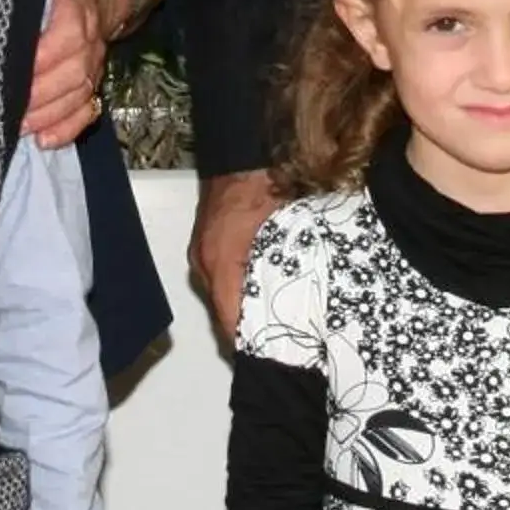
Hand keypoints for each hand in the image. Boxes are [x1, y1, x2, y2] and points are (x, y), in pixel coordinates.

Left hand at [10, 0, 107, 146]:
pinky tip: (44, 141)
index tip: (18, 67)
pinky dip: (68, 129)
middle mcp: (90, 37)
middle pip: (75, 72)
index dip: (46, 55)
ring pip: (81, 95)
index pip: (69, 33)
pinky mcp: (94, 83)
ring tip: (17, 127)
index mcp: (76, 4)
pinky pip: (89, 112)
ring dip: (50, 115)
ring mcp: (94, 64)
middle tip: (8, 108)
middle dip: (42, 94)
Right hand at [192, 168, 285, 345]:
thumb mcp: (285, 227)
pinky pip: (219, 278)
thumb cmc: (262, 184)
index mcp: (221, 261)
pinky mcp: (205, 245)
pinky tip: (260, 292)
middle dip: (247, 330)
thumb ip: (289, 265)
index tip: (270, 357)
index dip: (248, 341)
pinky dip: (236, 290)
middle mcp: (205, 262)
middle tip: (279, 343)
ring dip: (241, 310)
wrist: (239, 151)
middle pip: (223, 311)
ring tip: (273, 323)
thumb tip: (308, 298)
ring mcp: (201, 253)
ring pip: (220, 296)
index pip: (230, 317)